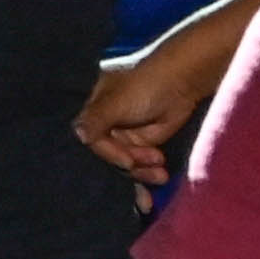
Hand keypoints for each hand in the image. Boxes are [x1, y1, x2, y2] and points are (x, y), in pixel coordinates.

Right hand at [78, 20, 229, 187]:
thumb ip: (95, 121)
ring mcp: (127, 135)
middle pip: (109, 156)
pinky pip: (141, 164)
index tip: (128, 161)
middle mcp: (109, 125)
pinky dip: (149, 173)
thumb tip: (78, 134)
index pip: (94, 141)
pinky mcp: (145, 143)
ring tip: (159, 166)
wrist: (181, 82)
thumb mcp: (115, 103)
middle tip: (146, 164)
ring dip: (142, 171)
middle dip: (128, 165)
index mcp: (96, 111)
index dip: (109, 153)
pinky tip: (161, 176)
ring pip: (126, 164)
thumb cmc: (143, 87)